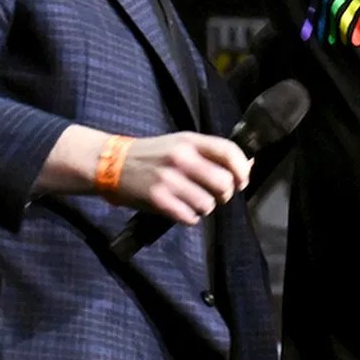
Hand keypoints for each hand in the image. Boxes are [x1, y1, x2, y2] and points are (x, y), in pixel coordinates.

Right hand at [110, 132, 252, 225]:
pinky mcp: (158, 199)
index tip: (242, 181)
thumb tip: (248, 167)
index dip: (242, 169)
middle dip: (224, 195)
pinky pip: (190, 217)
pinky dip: (189, 217)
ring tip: (192, 202)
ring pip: (208, 204)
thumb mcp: (180, 145)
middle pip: (223, 182)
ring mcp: (169, 179)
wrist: (111, 163)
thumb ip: (210, 155)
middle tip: (214, 196)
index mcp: (189, 141)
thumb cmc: (151, 155)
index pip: (228, 151)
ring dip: (204, 208)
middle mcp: (181, 158)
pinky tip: (179, 209)